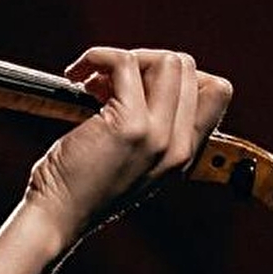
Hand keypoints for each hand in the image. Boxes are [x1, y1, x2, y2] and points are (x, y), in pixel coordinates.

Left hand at [24, 47, 231, 241]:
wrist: (57, 217)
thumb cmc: (79, 186)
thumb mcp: (130, 161)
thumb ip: (151, 128)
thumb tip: (141, 73)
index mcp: (183, 153)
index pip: (216, 91)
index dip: (174, 74)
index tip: (136, 84)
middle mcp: (178, 145)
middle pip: (187, 67)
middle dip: (143, 61)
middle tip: (106, 83)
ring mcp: (157, 134)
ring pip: (165, 61)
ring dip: (122, 58)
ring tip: (91, 83)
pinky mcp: (129, 126)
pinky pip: (124, 62)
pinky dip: (97, 57)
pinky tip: (76, 75)